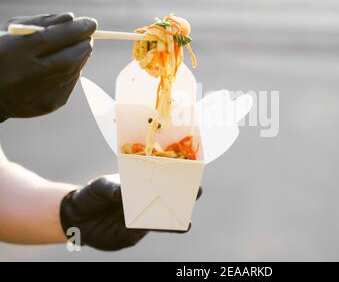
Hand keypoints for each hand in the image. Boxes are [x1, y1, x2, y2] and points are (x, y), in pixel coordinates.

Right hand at [0, 13, 96, 121]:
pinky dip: (70, 73)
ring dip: (78, 58)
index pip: (58, 37)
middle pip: (72, 57)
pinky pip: (69, 84)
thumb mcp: (13, 31)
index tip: (91, 23)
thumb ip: (43, 22)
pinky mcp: (49, 104)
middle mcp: (31, 74)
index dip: (79, 29)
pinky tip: (58, 69)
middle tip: (86, 36)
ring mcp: (41, 92)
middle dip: (84, 44)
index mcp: (18, 51)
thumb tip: (73, 19)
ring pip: (75, 71)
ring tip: (70, 50)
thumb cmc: (1, 54)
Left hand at [60, 175, 202, 250]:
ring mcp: (140, 220)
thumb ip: (112, 188)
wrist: (74, 216)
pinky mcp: (131, 235)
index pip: (162, 181)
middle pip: (168, 201)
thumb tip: (123, 193)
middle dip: (183, 198)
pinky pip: (143, 232)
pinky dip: (150, 229)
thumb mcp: (100, 186)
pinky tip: (157, 226)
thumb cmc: (91, 195)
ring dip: (173, 222)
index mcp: (141, 186)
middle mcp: (144, 203)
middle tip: (196, 192)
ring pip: (160, 221)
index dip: (177, 177)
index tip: (191, 171)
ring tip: (186, 223)